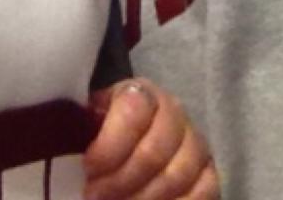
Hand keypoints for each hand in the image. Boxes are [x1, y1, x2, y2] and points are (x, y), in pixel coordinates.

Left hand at [83, 78, 218, 198]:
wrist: (130, 141)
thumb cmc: (104, 132)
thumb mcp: (90, 121)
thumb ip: (84, 127)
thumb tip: (73, 143)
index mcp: (142, 93)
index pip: (133, 112)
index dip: (109, 146)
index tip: (88, 169)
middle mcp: (174, 112)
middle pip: (153, 152)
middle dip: (120, 182)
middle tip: (95, 197)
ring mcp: (196, 142)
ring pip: (176, 176)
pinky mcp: (210, 172)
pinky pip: (204, 193)